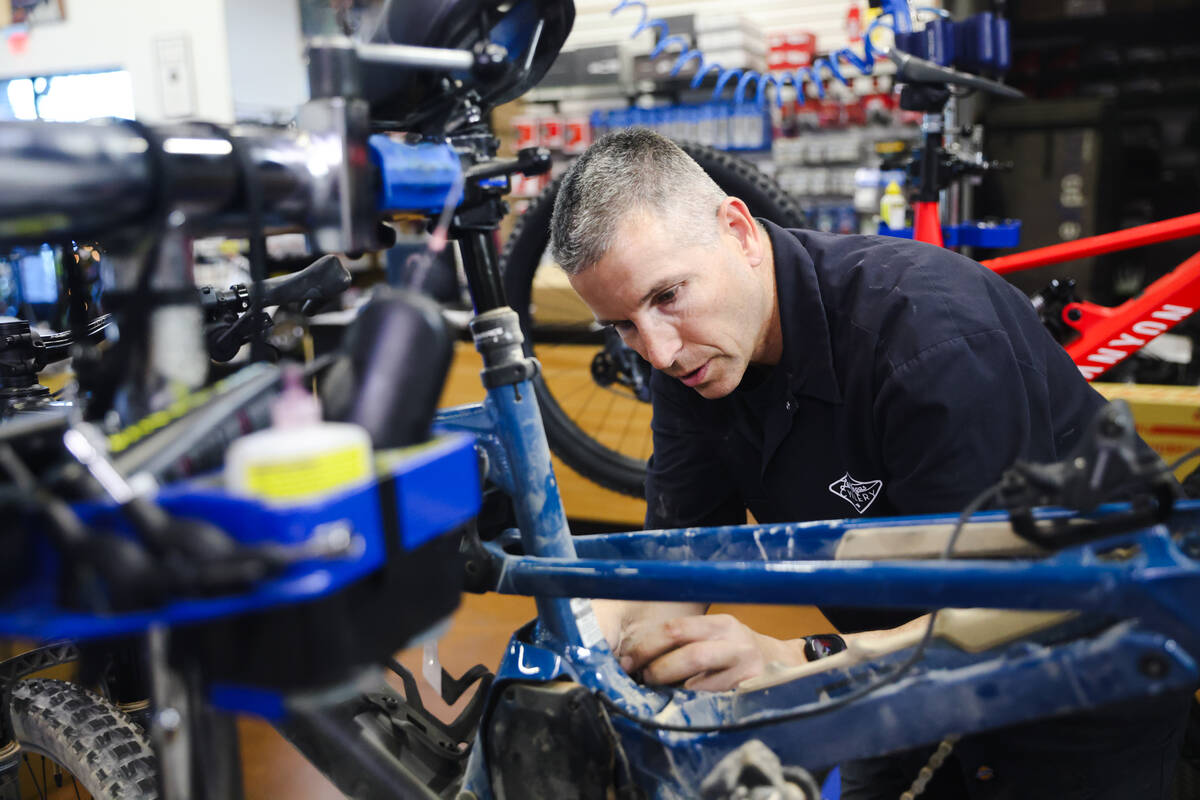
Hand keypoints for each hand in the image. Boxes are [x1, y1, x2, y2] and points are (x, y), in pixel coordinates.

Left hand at [614, 613, 803, 691]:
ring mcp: (746, 670)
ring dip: (672, 691)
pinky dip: (691, 706)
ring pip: (701, 683)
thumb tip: (637, 657)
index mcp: (720, 624)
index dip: (648, 645)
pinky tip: (680, 707)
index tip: (628, 660)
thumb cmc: (736, 650)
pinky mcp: (750, 693)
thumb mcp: (717, 635)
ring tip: (656, 694)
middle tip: (642, 679)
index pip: (677, 629)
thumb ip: (686, 641)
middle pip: (689, 654)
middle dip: (658, 669)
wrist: (783, 665)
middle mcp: (735, 643)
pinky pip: (713, 702)